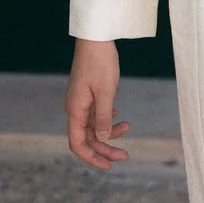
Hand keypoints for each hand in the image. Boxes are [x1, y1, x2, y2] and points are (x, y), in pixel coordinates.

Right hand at [65, 38, 131, 169]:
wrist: (95, 36)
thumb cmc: (100, 62)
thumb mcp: (106, 92)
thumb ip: (103, 118)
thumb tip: (103, 138)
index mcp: (75, 110)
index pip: (78, 144)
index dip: (91, 157)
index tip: (108, 166)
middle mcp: (75, 107)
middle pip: (87, 137)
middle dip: (106, 148)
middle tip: (126, 155)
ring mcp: (81, 100)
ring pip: (93, 125)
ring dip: (109, 132)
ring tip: (128, 127)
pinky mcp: (88, 92)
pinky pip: (95, 113)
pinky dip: (107, 118)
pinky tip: (118, 116)